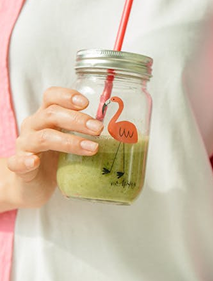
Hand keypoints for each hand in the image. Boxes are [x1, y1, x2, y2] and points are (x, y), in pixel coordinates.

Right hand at [6, 87, 103, 207]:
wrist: (30, 184)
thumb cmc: (56, 159)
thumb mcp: (73, 142)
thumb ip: (90, 135)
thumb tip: (127, 135)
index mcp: (47, 116)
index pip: (52, 96)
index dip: (68, 96)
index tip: (86, 103)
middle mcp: (34, 126)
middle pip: (51, 113)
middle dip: (78, 120)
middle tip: (98, 129)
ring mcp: (25, 146)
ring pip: (42, 137)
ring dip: (69, 142)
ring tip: (91, 149)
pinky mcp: (19, 167)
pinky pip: (17, 161)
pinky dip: (25, 160)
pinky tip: (35, 161)